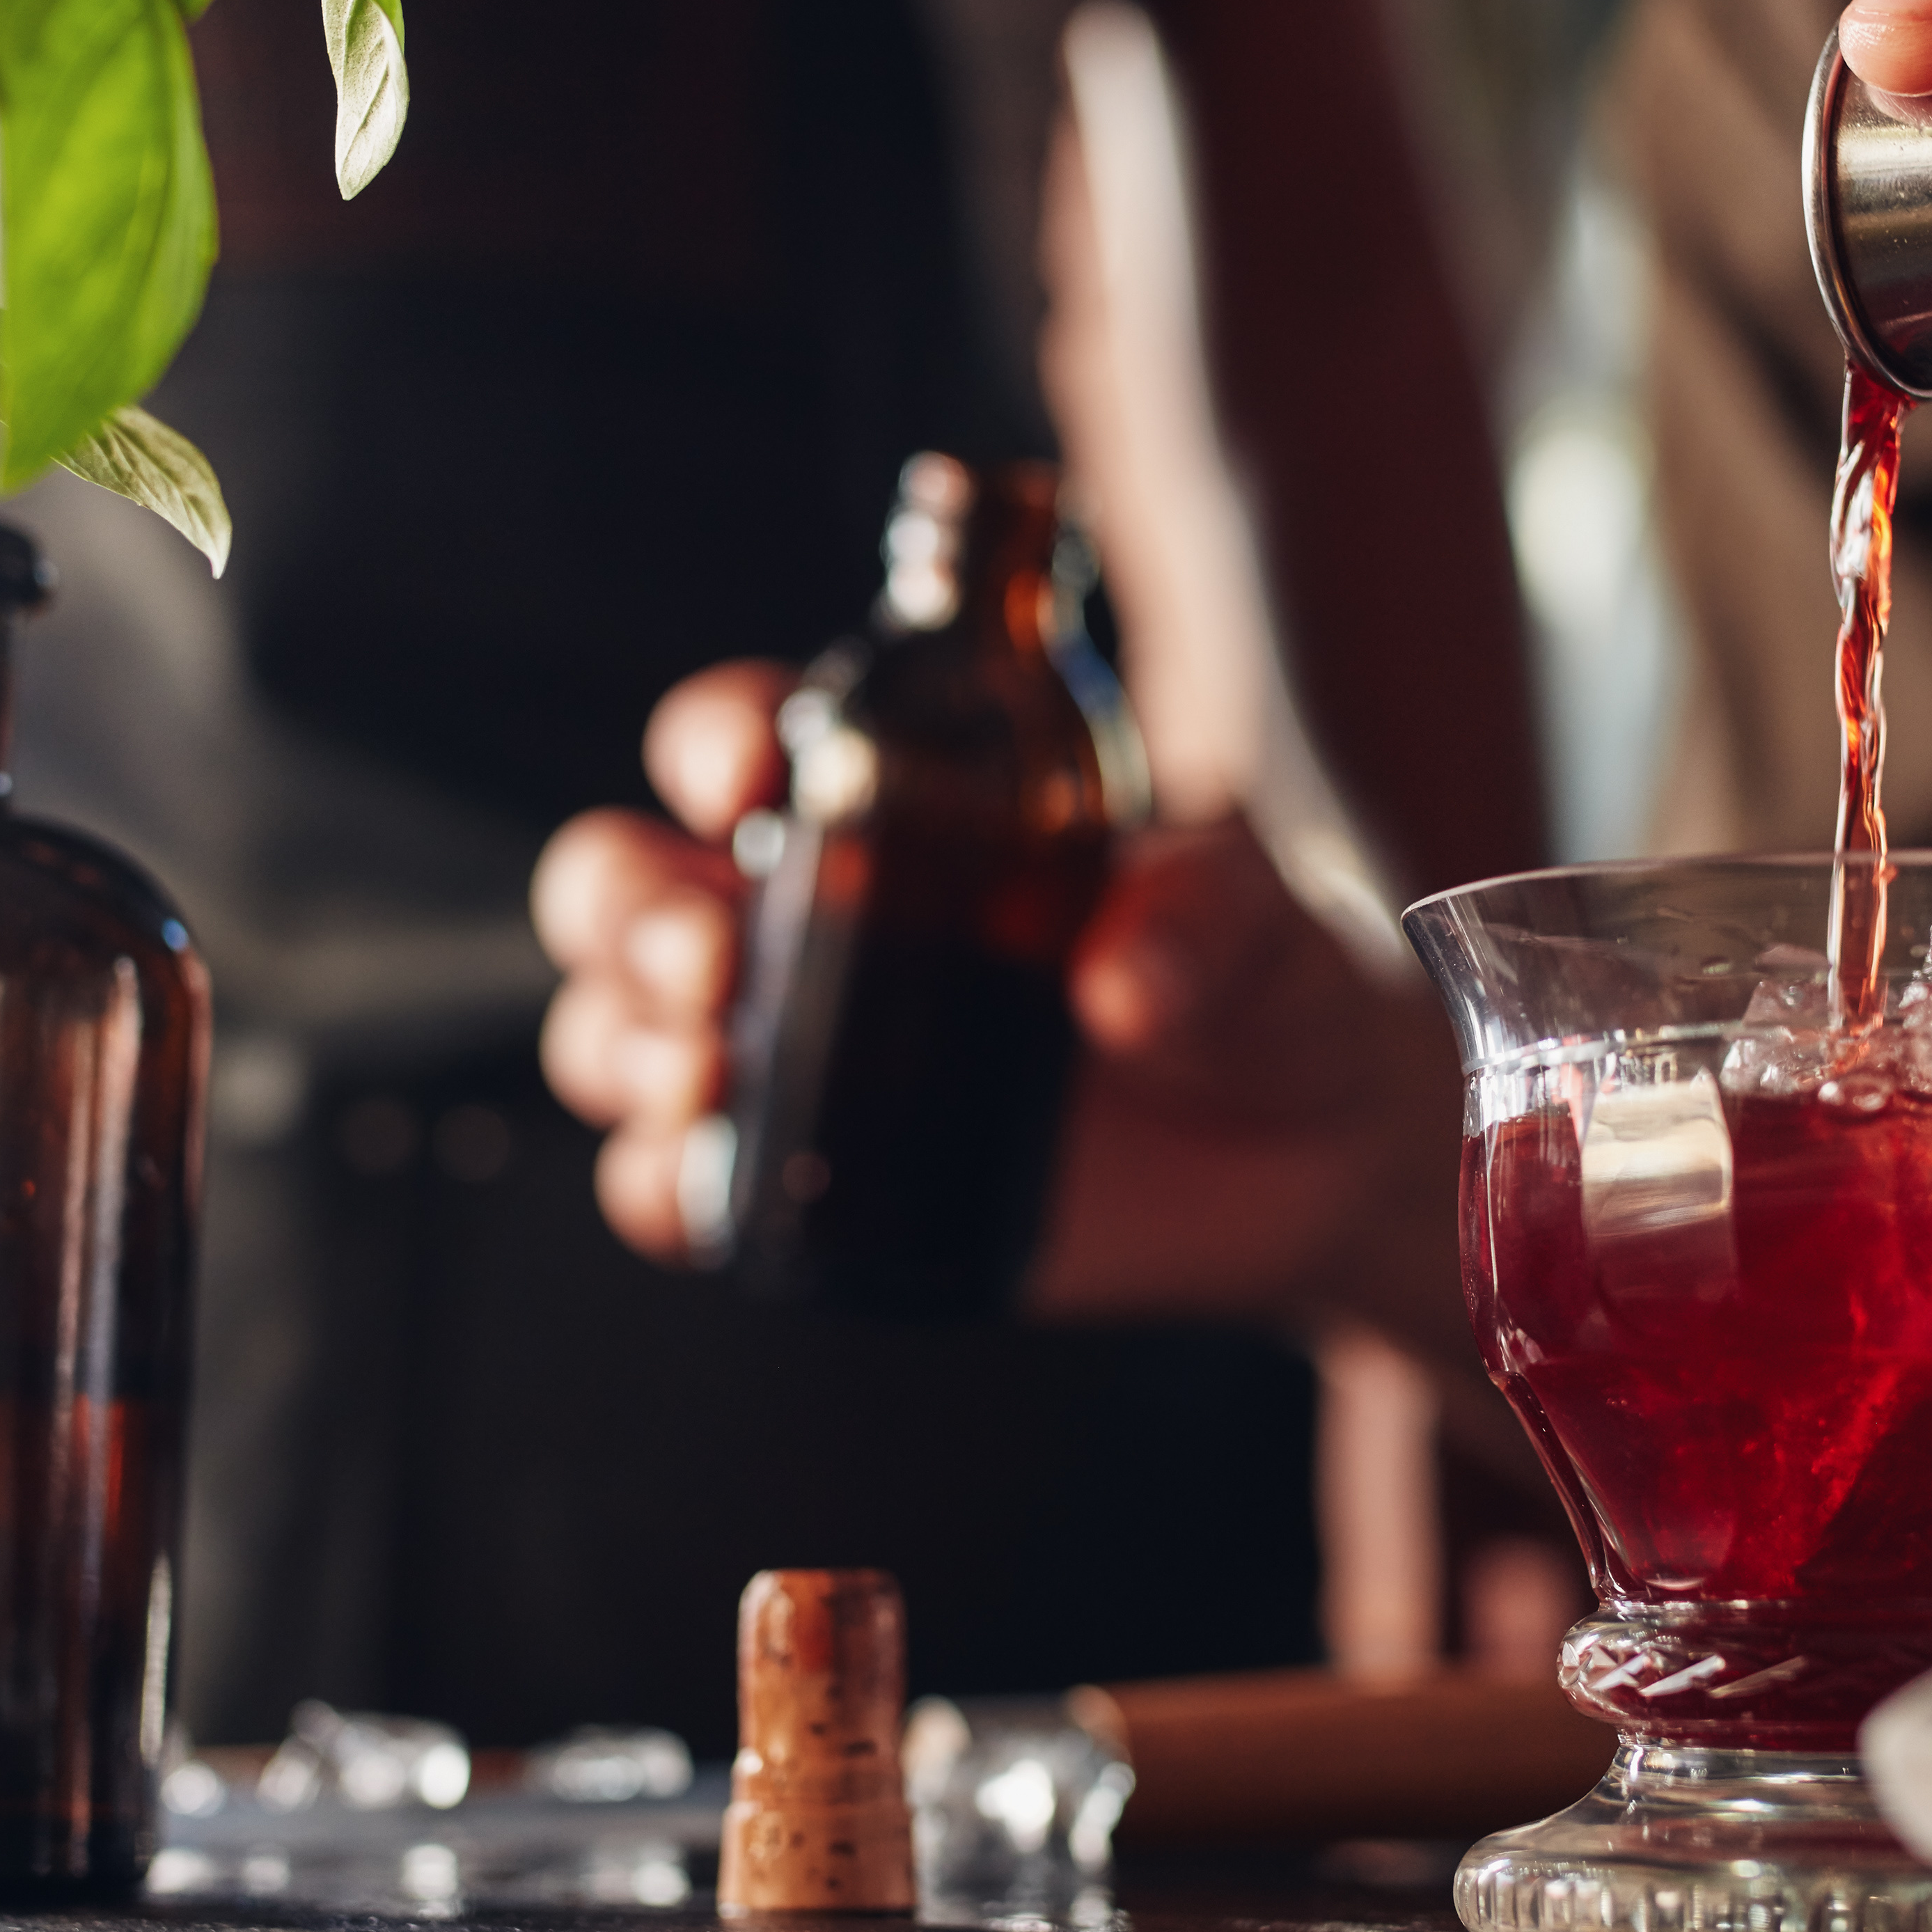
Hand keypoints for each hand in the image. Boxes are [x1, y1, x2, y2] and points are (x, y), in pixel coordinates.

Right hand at [532, 665, 1470, 1359]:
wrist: (1314, 1152)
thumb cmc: (1268, 983)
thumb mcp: (1264, 921)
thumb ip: (1214, 919)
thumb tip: (1123, 982)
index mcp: (889, 802)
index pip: (738, 742)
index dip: (713, 741)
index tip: (753, 771)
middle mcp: (812, 919)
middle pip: (624, 884)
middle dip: (630, 908)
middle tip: (712, 954)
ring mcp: (802, 1060)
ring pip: (617, 1031)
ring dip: (624, 1042)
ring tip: (709, 1065)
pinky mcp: (820, 1189)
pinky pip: (680, 1190)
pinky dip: (660, 1187)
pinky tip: (703, 1182)